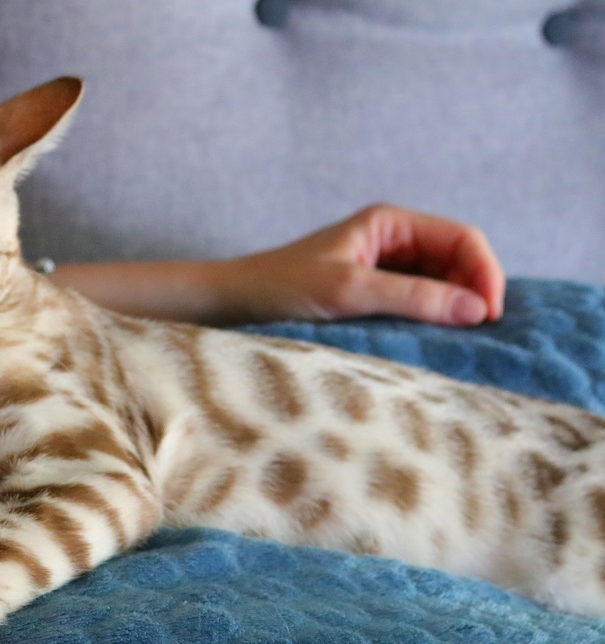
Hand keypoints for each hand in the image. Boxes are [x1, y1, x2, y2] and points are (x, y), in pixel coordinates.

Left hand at [230, 204, 504, 325]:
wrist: (229, 306)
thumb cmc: (279, 289)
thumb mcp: (349, 291)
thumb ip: (412, 297)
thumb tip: (477, 310)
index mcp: (389, 223)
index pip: (462, 239)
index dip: (485, 274)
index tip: (490, 316)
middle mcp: (390, 241)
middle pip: (457, 262)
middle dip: (473, 293)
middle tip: (481, 336)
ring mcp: (381, 269)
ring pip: (439, 287)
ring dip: (452, 311)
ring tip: (460, 343)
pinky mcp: (369, 297)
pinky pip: (415, 306)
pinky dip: (429, 323)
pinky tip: (432, 344)